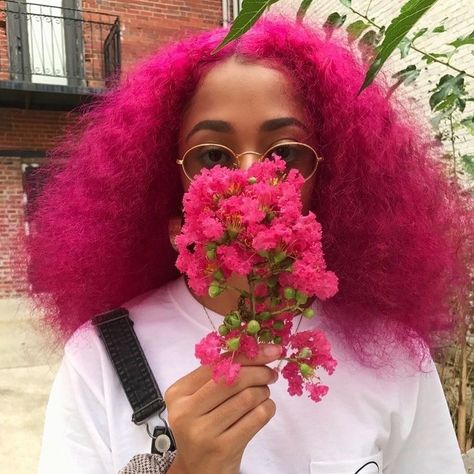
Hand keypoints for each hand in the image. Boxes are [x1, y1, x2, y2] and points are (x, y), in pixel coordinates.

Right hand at [165, 344, 281, 473]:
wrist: (197, 470)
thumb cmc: (202, 426)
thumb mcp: (198, 400)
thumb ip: (217, 375)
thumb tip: (255, 350)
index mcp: (178, 392)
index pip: (216, 364)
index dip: (247, 354)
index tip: (270, 349)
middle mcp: (186, 411)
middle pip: (232, 379)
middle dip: (259, 371)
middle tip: (271, 373)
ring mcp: (203, 431)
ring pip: (247, 398)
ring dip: (263, 392)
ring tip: (264, 393)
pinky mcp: (223, 448)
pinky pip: (256, 418)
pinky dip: (267, 408)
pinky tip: (265, 408)